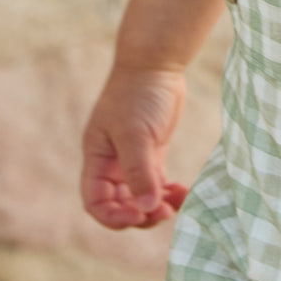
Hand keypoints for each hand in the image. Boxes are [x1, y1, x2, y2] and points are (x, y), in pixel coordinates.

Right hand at [81, 64, 188, 229]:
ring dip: (156, 207)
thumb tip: (145, 209)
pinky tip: (184, 193)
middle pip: (119, 204)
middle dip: (140, 215)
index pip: (96, 202)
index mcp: (98, 158)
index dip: (113, 217)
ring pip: (140, 197)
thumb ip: (139, 171)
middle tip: (164, 212)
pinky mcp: (152, 152)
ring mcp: (133, 158)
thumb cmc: (138, 94)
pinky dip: (168, 193)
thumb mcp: (135, 134)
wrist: (156, 63)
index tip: (138, 216)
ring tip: (177, 204)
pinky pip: (157, 184)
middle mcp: (112, 163)